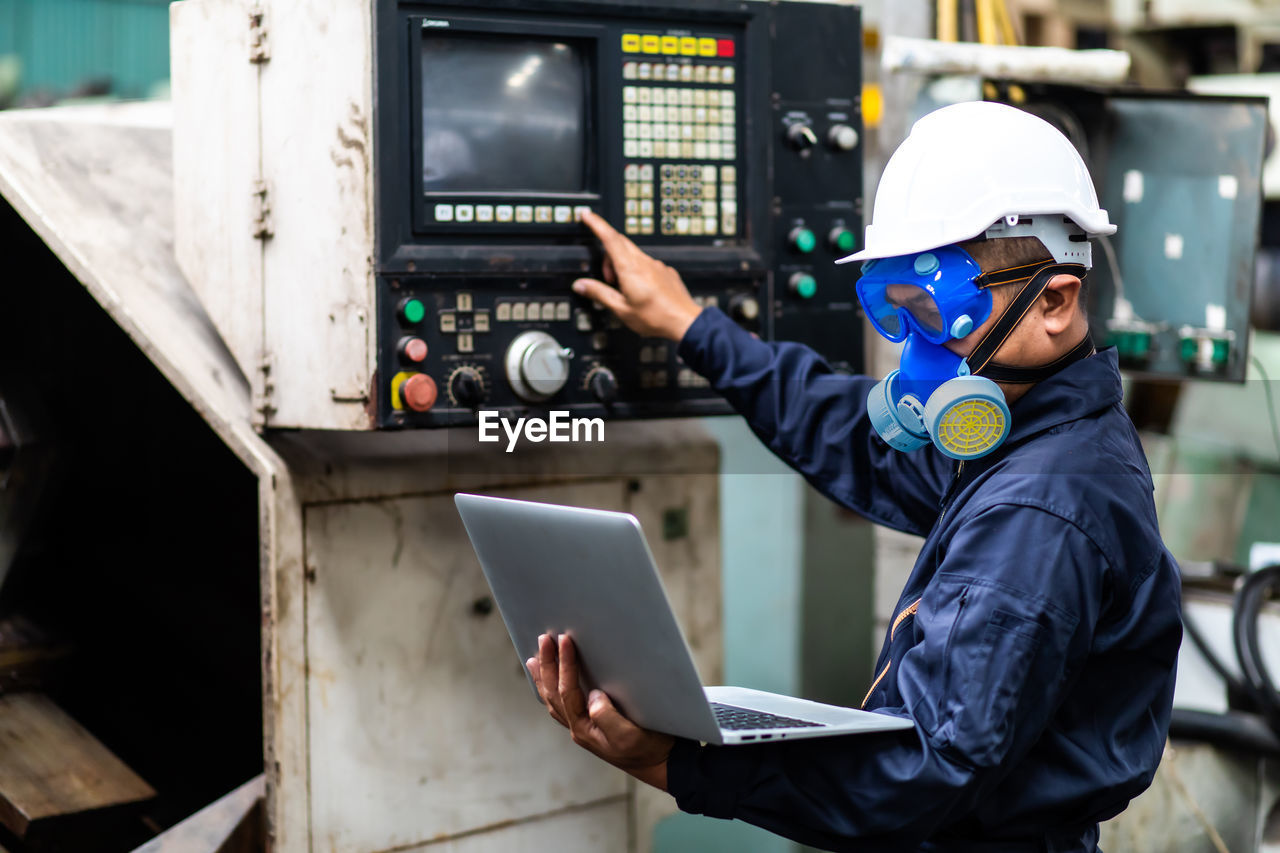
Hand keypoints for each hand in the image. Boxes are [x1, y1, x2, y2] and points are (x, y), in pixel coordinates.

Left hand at [527, 632, 674, 790]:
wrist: (659, 763)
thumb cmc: (647, 748)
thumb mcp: (629, 734)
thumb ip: (608, 717)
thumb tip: (593, 696)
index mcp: (584, 728)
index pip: (568, 691)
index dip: (565, 664)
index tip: (565, 640)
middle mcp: (578, 727)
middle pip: (554, 693)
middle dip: (548, 664)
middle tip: (544, 638)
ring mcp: (581, 726)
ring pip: (553, 699)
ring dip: (544, 676)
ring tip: (535, 658)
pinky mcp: (589, 724)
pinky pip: (562, 704)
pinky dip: (551, 689)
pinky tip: (548, 682)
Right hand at [573, 211, 702, 340]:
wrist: (684, 322)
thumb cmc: (657, 318)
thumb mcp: (621, 309)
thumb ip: (599, 293)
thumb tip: (581, 285)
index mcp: (630, 269)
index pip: (610, 238)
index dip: (596, 224)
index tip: (587, 216)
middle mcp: (645, 262)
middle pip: (620, 244)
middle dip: (607, 255)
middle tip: (606, 277)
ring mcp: (657, 265)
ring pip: (633, 255)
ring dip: (622, 266)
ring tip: (623, 290)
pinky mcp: (666, 272)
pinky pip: (646, 264)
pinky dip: (637, 272)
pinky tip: (640, 291)